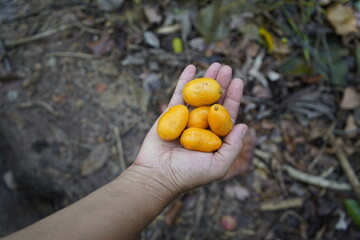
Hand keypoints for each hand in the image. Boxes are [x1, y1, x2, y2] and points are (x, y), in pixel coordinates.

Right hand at [132, 63, 247, 196]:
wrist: (158, 175)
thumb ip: (233, 146)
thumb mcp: (218, 166)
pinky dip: (184, 81)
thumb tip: (244, 125)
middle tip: (227, 67)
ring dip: (206, 79)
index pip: (227, 114)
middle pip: (214, 101)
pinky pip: (178, 94)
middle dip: (221, 84)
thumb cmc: (189, 174)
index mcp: (214, 138)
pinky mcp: (169, 115)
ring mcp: (185, 120)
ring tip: (216, 64)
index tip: (239, 80)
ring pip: (198, 95)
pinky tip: (192, 67)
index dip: (234, 97)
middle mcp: (201, 127)